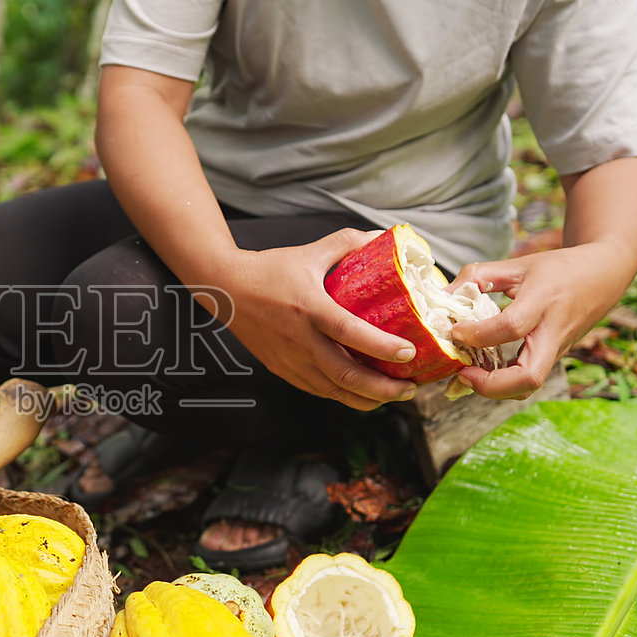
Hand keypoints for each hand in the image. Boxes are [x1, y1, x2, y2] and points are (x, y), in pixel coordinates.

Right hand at [199, 228, 419, 410]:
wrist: (225, 288)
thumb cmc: (268, 269)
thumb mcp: (309, 252)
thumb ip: (346, 243)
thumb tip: (380, 237)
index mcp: (309, 308)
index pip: (350, 332)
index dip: (382, 347)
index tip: (410, 353)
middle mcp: (300, 340)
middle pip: (346, 376)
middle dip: (384, 389)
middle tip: (410, 387)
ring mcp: (290, 359)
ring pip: (334, 391)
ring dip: (368, 398)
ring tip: (393, 394)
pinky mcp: (282, 370)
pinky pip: (318, 390)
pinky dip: (344, 395)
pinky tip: (361, 392)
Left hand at [449, 242, 636, 398]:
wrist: (603, 277)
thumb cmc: (558, 269)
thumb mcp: (517, 265)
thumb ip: (478, 277)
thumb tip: (443, 297)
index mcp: (542, 302)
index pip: (511, 327)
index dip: (479, 334)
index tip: (456, 330)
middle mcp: (552, 333)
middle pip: (528, 377)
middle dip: (490, 385)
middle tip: (462, 373)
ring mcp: (555, 350)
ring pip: (529, 386)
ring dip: (495, 389)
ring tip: (467, 374)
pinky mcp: (552, 359)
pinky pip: (527, 380)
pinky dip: (502, 383)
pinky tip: (481, 371)